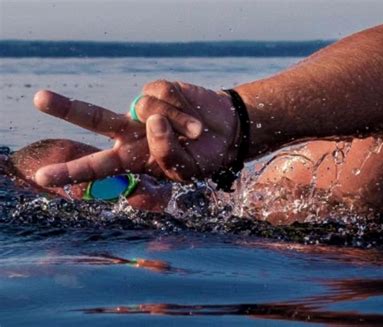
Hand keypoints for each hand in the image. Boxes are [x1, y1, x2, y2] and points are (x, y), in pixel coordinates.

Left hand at [33, 80, 237, 185]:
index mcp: (133, 159)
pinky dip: (182, 111)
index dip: (73, 172)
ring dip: (175, 126)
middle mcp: (132, 132)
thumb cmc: (202, 158)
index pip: (99, 166)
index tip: (45, 177)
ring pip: (143, 110)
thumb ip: (166, 157)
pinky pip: (163, 97)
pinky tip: (193, 118)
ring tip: (195, 134)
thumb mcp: (185, 172)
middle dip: (67, 110)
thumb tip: (151, 121)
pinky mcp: (159, 89)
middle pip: (95, 119)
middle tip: (39, 100)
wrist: (227, 133)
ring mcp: (144, 110)